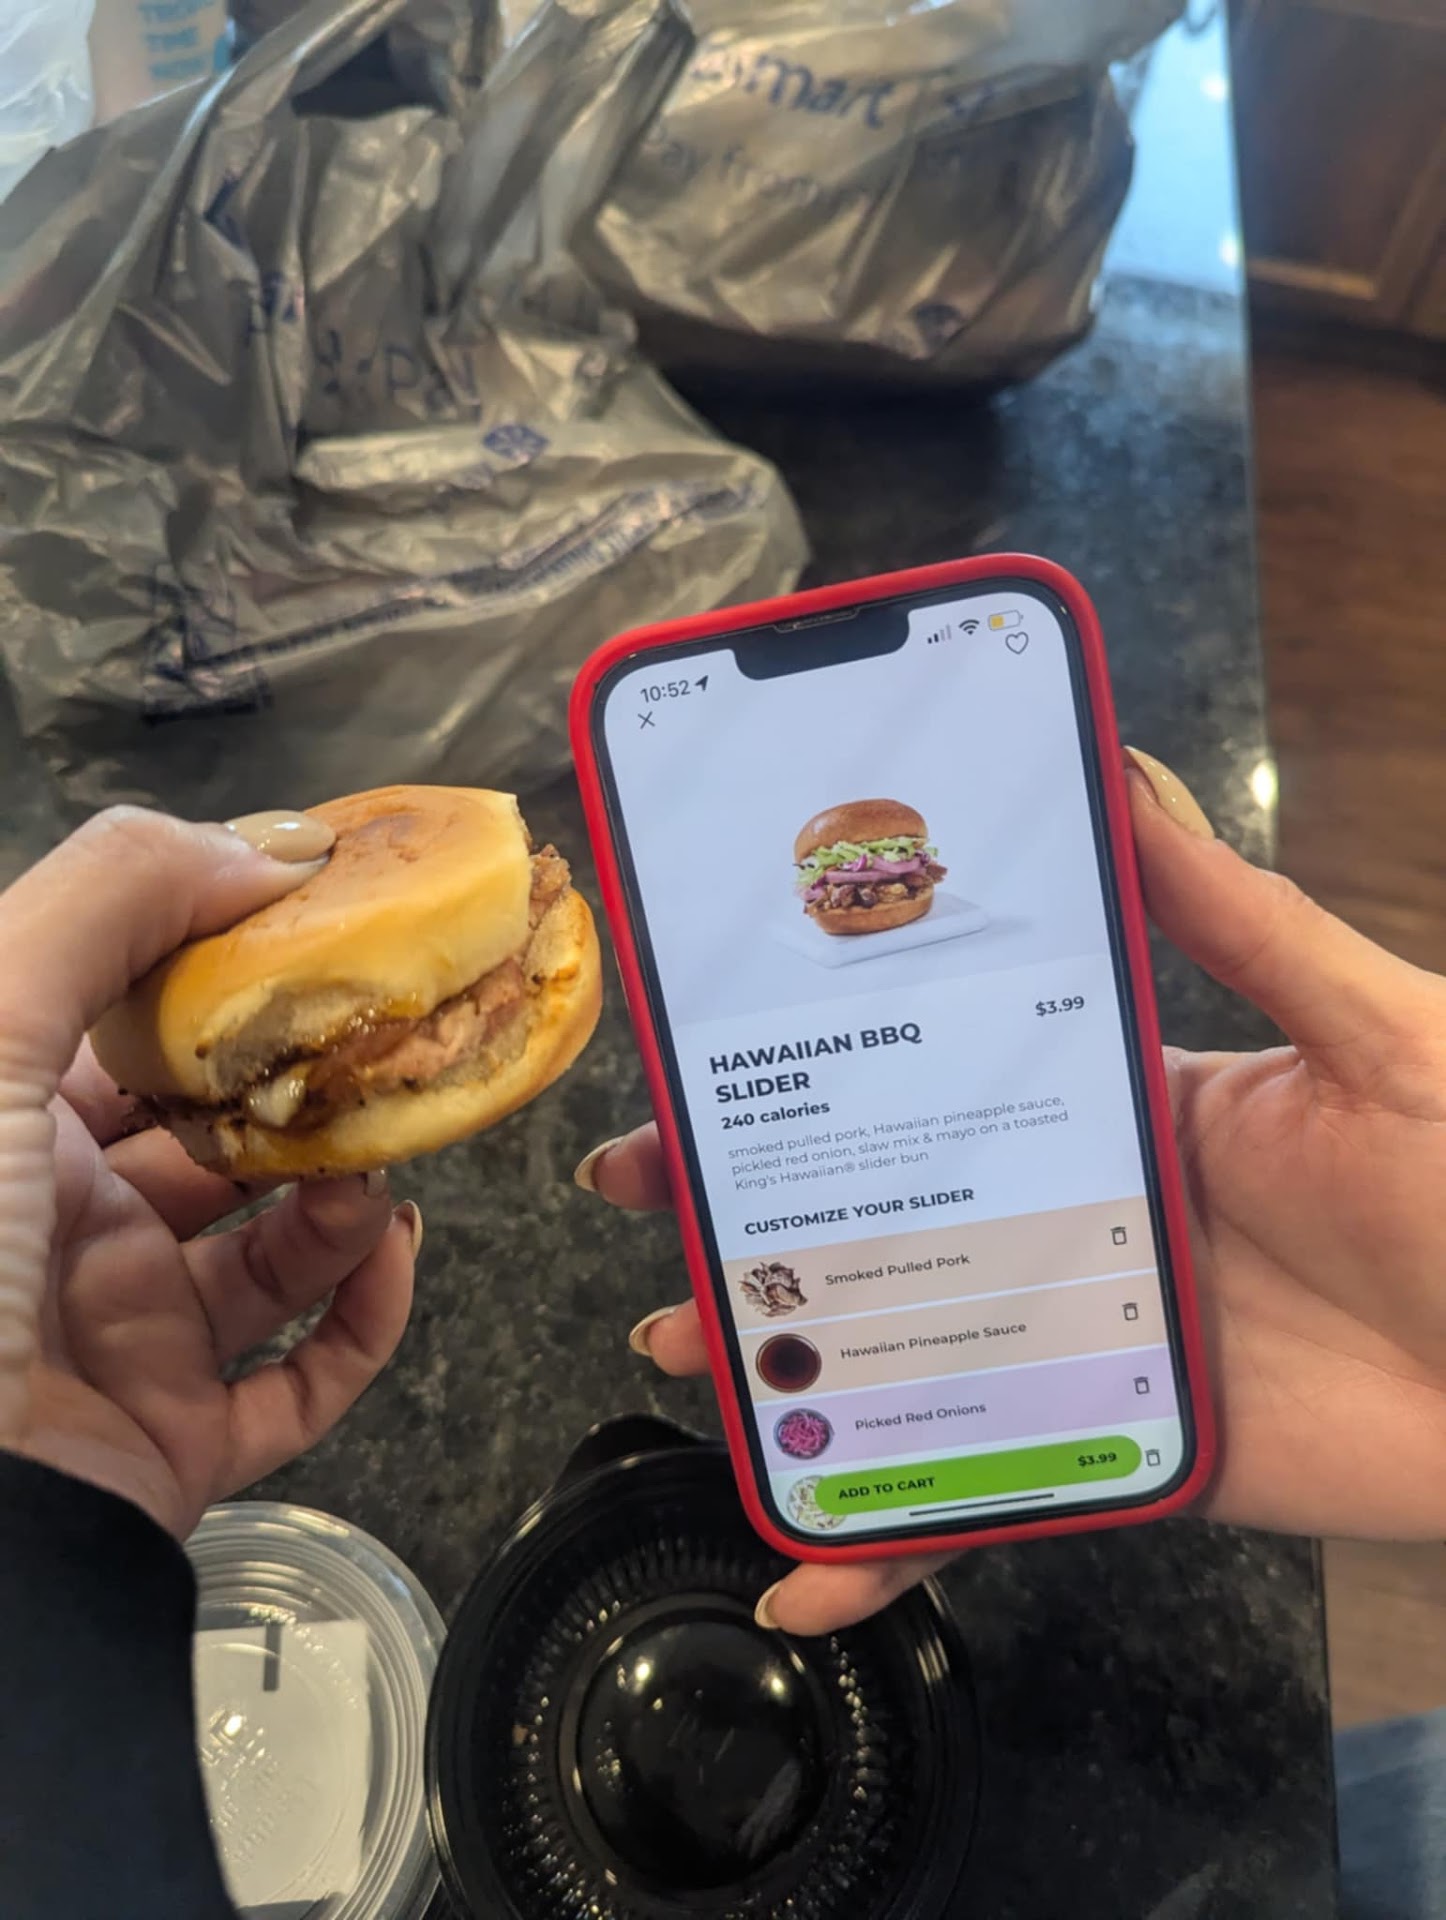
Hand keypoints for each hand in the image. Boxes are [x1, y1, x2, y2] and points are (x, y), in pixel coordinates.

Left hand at [0, 808, 417, 1538]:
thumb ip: (110, 900)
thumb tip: (276, 847)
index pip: (128, 1021)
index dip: (223, 966)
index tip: (325, 923)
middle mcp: (57, 1224)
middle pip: (215, 1133)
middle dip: (307, 1084)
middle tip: (390, 1041)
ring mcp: (120, 1337)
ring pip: (269, 1248)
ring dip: (343, 1195)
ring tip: (384, 1161)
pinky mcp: (178, 1438)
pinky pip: (301, 1378)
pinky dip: (363, 1318)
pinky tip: (389, 1254)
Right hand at [577, 752, 1445, 1631]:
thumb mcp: (1373, 1030)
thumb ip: (1242, 920)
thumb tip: (1125, 773)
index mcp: (1131, 1103)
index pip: (944, 1074)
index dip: (825, 1066)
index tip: (712, 1055)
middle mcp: (1091, 1219)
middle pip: (893, 1215)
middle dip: (759, 1209)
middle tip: (646, 1200)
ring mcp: (1096, 1347)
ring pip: (908, 1356)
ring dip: (792, 1363)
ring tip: (684, 1353)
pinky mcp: (1123, 1460)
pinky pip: (986, 1499)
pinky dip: (894, 1547)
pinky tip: (804, 1578)